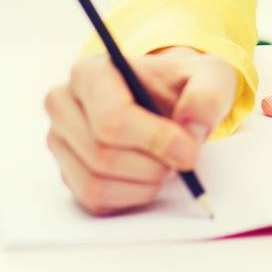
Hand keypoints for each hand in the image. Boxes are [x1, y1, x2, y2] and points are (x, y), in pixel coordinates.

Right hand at [44, 45, 237, 216]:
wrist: (167, 98)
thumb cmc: (182, 85)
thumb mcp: (209, 77)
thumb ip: (207, 96)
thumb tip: (192, 130)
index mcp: (91, 72)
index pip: (112, 118)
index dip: (154, 141)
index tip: (188, 151)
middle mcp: (65, 105)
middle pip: (102, 154)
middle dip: (151, 165)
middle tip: (182, 160)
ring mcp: (61, 141)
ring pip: (96, 182)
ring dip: (142, 184)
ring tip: (167, 166)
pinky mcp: (68, 172)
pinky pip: (94, 200)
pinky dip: (131, 196)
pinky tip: (150, 177)